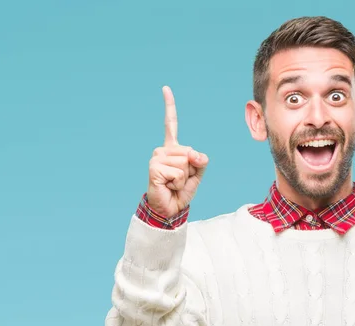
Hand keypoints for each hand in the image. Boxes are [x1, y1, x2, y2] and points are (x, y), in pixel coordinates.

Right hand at [146, 86, 208, 218]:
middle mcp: (162, 150)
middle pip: (189, 152)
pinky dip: (177, 183)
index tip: (165, 88)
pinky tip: (168, 186)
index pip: (170, 124)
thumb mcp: (197, 174)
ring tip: (173, 184)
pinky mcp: (154, 168)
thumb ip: (200, 161)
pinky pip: (178, 172)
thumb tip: (195, 154)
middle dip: (191, 170)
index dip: (169, 106)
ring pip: (185, 163)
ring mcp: (156, 158)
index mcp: (172, 148)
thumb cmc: (181, 191)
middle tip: (179, 180)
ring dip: (184, 178)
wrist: (169, 209)